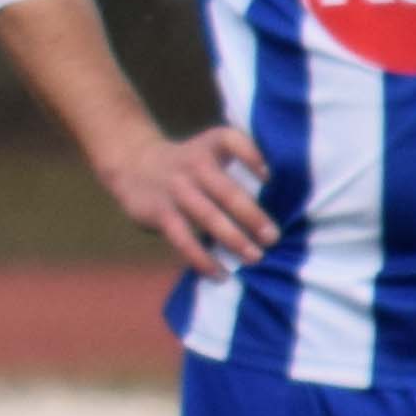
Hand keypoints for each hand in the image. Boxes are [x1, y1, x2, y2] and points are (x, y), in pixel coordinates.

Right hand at [94, 123, 276, 275]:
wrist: (134, 163)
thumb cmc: (189, 163)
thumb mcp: (209, 149)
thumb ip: (239, 164)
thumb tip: (281, 204)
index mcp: (212, 145)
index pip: (233, 142)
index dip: (253, 157)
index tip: (271, 176)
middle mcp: (194, 164)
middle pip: (226, 191)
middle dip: (252, 216)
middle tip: (273, 238)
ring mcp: (176, 189)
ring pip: (207, 217)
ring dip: (233, 239)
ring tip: (254, 257)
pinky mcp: (160, 212)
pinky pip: (183, 239)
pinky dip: (202, 258)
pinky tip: (219, 273)